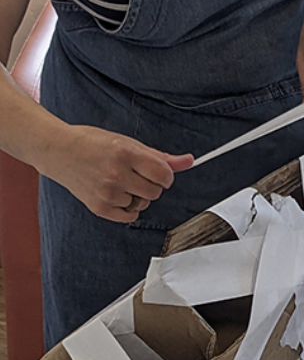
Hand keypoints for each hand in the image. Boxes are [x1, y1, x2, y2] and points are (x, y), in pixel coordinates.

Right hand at [50, 124, 193, 222]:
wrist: (58, 150)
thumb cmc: (93, 143)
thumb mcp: (128, 143)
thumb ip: (161, 156)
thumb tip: (189, 161)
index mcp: (125, 153)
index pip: (163, 174)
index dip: (165, 175)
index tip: (158, 172)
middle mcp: (116, 174)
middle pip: (156, 192)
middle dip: (152, 184)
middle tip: (135, 174)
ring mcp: (107, 192)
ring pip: (143, 204)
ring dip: (138, 195)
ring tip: (120, 181)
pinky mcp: (99, 207)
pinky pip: (130, 216)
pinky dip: (127, 208)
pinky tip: (116, 193)